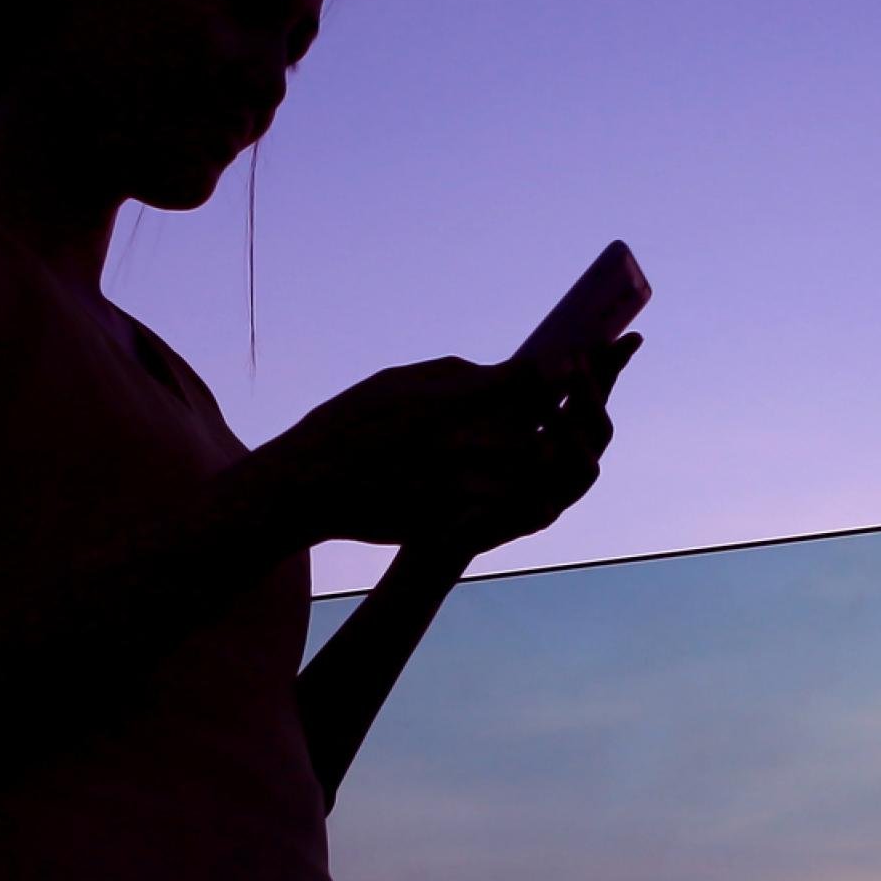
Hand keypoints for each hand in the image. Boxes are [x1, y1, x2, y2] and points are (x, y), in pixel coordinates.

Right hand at [279, 350, 560, 547]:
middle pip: (531, 431)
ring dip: (538, 463)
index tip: (571, 364)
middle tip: (572, 409)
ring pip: (519, 476)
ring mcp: (449, 484)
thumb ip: (452, 376)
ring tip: (549, 451)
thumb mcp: (395, 382)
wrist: (307, 484)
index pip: (519, 382)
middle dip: (553, 421)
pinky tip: (515, 487)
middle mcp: (452, 442)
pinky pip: (494, 505)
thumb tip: (499, 372)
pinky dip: (511, 495)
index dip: (550, 374)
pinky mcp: (445, 516)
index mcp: (443, 400)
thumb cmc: (349, 423)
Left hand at [421, 331, 639, 562]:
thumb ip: (522, 391)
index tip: (631, 338)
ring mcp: (560, 495)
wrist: (448, 522)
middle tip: (575, 364)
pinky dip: (545, 486)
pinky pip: (547, 506)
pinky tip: (539, 466)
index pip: (598, 398)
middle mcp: (573, 465)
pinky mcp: (534, 522)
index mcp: (568, 436)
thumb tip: (540, 351)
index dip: (613, 370)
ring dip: (573, 436)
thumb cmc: (473, 465)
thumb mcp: (497, 417)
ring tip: (555, 410)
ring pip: (586, 468)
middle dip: (591, 396)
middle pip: (600, 430)